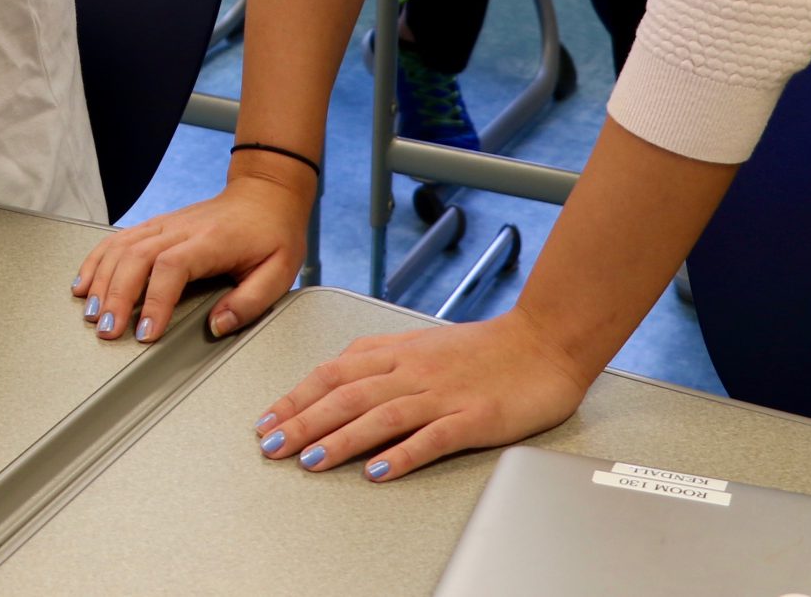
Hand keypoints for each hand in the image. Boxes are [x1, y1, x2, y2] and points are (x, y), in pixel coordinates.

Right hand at [72, 161, 312, 342]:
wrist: (265, 192)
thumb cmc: (273, 232)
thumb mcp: (279, 272)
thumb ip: (249, 303)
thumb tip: (217, 326)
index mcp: (212, 241)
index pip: (172, 267)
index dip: (155, 301)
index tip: (146, 333)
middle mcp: (182, 228)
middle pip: (136, 257)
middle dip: (116, 296)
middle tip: (106, 329)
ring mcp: (165, 223)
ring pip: (121, 246)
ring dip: (100, 279)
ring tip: (90, 312)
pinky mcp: (156, 224)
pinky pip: (118, 238)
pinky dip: (97, 260)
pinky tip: (84, 281)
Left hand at [253, 307, 593, 481]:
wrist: (545, 340)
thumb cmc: (485, 347)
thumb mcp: (422, 342)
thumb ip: (382, 357)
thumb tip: (337, 376)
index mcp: (398, 350)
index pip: (334, 371)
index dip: (296, 396)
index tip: (266, 420)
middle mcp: (413, 369)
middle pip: (348, 394)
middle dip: (303, 421)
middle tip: (271, 445)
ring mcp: (443, 393)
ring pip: (381, 415)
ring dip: (341, 439)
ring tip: (310, 459)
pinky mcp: (474, 417)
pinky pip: (433, 437)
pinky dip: (403, 454)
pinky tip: (379, 471)